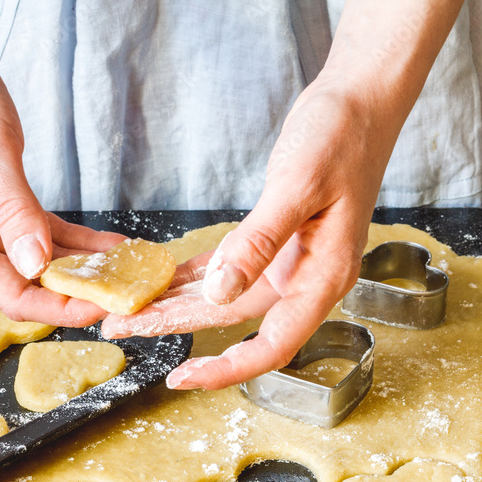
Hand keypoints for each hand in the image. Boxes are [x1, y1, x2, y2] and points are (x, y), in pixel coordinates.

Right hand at [0, 0, 124, 325]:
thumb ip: (13, 210)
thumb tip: (35, 263)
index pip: (9, 294)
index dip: (57, 308)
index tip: (101, 308)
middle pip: (26, 286)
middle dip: (75, 294)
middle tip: (124, 292)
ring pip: (40, 264)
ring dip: (82, 270)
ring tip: (126, 271)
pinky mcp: (1, 210)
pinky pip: (43, 236)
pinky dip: (76, 243)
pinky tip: (108, 246)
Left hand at [103, 77, 387, 387]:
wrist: (361, 103)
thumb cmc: (343, 138)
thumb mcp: (298, 186)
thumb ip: (259, 242)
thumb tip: (219, 293)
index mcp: (322, 277)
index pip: (274, 345)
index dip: (228, 369)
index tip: (182, 378)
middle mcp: (304, 278)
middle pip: (233, 320)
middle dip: (175, 326)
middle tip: (120, 327)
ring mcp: (288, 261)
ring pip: (224, 295)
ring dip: (177, 302)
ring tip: (129, 308)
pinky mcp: (274, 240)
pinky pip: (227, 266)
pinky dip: (193, 274)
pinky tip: (160, 280)